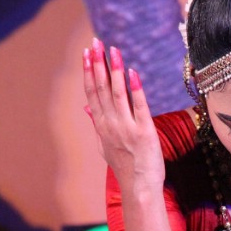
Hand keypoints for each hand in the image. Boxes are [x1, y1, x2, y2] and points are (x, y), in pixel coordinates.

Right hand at [82, 37, 164, 190]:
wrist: (139, 188)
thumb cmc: (125, 166)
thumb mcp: (105, 145)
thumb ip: (96, 124)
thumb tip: (86, 108)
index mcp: (102, 126)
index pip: (91, 93)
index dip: (89, 71)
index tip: (87, 52)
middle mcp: (111, 124)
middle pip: (101, 89)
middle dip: (98, 64)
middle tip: (96, 42)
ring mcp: (126, 128)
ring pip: (117, 94)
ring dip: (115, 71)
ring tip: (113, 50)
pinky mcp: (144, 132)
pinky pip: (139, 107)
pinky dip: (135, 89)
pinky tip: (133, 72)